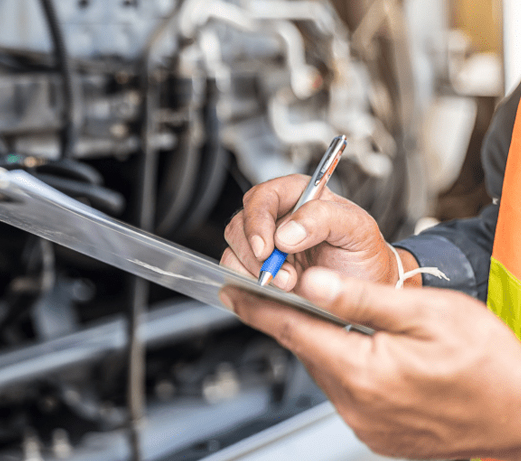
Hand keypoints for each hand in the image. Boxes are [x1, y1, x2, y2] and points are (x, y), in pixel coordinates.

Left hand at [220, 269, 520, 459]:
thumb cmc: (490, 363)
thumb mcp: (426, 314)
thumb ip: (361, 299)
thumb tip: (311, 284)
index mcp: (363, 371)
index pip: (292, 330)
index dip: (257, 307)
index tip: (230, 290)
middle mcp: (357, 405)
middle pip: (307, 349)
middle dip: (297, 318)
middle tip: (295, 289)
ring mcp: (367, 424)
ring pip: (326, 369)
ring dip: (326, 342)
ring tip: (346, 318)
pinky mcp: (379, 434)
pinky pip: (346, 392)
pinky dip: (346, 366)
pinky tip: (369, 351)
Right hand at [221, 174, 417, 289]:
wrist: (368, 289)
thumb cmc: (364, 254)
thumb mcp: (358, 229)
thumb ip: (324, 218)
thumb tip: (285, 233)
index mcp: (298, 196)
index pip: (263, 197)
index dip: (258, 221)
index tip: (269, 248)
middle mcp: (276, 218)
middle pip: (240, 225)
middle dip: (257, 255)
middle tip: (284, 275)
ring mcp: (265, 245)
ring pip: (233, 251)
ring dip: (255, 272)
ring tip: (289, 283)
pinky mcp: (258, 270)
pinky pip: (235, 273)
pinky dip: (249, 285)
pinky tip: (277, 290)